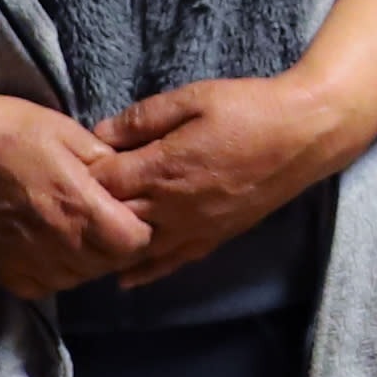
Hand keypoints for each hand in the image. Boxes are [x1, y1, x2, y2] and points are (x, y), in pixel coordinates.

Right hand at [0, 90, 152, 298]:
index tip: (131, 212)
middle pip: (111, 263)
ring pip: (80, 278)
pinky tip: (49, 249)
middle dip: (116, 244)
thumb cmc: (11, 133)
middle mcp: (61, 245)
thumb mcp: (68, 133)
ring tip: (76, 231)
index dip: (140, 228)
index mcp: (82, 208)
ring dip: (87, 260)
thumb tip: (130, 180)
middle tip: (104, 219)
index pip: (135, 242)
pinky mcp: (6, 273)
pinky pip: (45, 285)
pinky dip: (54, 272)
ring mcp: (32, 263)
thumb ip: (106, 162)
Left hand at [98, 71, 339, 280]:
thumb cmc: (248, 109)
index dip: (82, 174)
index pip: (103, 183)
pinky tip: (127, 279)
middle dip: (91, 212)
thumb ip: (144, 118)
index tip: (72, 164)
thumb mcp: (193, 98)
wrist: (304, 136)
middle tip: (74, 203)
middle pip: (114, 219)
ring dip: (112, 246)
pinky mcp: (214, 238)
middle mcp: (173, 206)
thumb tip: (99, 132)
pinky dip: (147, 272)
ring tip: (89, 244)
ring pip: (138, 248)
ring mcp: (194, 227)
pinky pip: (173, 262)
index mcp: (163, 167)